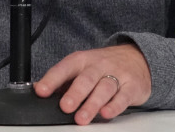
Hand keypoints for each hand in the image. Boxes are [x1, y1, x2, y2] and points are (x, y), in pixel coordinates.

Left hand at [34, 43, 151, 124]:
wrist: (136, 58)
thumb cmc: (103, 66)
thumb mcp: (81, 68)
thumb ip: (62, 80)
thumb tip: (38, 89)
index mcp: (81, 60)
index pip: (64, 68)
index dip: (52, 80)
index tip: (41, 91)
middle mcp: (98, 66)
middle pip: (85, 79)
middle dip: (75, 93)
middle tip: (65, 107)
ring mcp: (116, 75)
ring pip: (104, 88)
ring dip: (92, 104)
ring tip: (82, 117)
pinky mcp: (132, 86)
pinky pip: (123, 96)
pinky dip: (114, 106)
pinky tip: (106, 113)